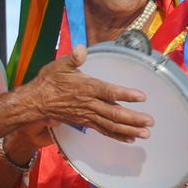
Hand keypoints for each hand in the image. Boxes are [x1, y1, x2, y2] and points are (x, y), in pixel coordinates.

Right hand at [25, 45, 151, 141]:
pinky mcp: (86, 122)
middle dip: (133, 118)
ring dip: (129, 130)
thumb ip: (73, 58)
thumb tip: (81, 49)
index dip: (125, 94)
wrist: (37, 102)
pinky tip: (130, 138)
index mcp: (86, 87)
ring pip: (111, 125)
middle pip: (114, 113)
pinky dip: (117, 135)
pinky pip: (104, 130)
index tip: (141, 97)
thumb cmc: (49, 81)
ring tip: (145, 133)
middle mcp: (89, 104)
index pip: (108, 91)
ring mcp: (88, 115)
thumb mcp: (59, 66)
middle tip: (150, 121)